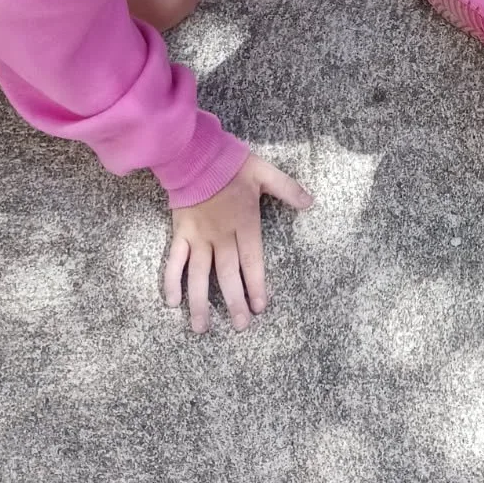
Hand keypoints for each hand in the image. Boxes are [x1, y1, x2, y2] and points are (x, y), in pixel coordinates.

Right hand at [164, 153, 312, 332]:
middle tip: (240, 326)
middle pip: (228, 274)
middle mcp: (221, 235)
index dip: (256, 284)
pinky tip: (173, 303)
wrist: (195, 154)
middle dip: (235, 302)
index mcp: (244, 222)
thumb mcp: (264, 172)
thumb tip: (311, 202)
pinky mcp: (180, 233)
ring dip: (201, 302)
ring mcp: (199, 236)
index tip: (260, 307)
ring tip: (203, 328)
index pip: (252, 261)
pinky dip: (172, 281)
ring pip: (200, 275)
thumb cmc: (231, 163)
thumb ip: (287, 188)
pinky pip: (174, 261)